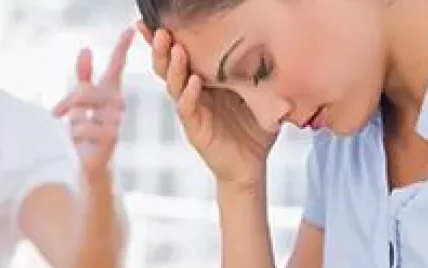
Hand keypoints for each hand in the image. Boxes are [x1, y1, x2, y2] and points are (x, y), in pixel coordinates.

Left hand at [54, 28, 134, 178]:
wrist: (91, 168)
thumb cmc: (87, 136)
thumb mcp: (81, 104)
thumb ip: (84, 77)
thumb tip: (86, 49)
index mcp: (110, 95)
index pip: (116, 68)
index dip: (121, 48)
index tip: (129, 30)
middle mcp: (117, 106)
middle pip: (88, 90)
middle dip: (70, 101)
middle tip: (56, 112)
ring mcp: (116, 123)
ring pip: (83, 110)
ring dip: (72, 123)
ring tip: (76, 135)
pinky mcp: (110, 139)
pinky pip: (84, 127)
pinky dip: (75, 136)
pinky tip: (82, 145)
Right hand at [137, 23, 276, 189]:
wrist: (251, 165)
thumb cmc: (254, 126)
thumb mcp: (258, 91)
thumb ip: (257, 69)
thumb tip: (275, 39)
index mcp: (203, 79)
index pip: (180, 54)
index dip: (166, 38)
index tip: (152, 20)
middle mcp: (191, 92)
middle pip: (168, 65)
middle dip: (161, 47)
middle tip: (160, 30)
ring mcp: (191, 110)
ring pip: (173, 84)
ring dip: (173, 67)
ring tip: (176, 50)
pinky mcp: (195, 129)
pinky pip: (187, 109)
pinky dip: (189, 95)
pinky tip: (193, 82)